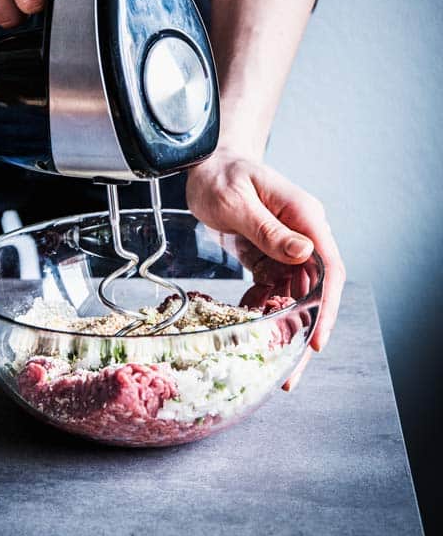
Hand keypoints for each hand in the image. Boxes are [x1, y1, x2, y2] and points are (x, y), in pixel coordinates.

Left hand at [186, 147, 344, 389]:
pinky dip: (261, 308)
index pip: (328, 268)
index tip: (317, 341)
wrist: (206, 161)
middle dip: (304, 331)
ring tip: (265, 358)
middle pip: (315, 289)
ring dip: (282, 325)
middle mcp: (302, 233)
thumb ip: (268, 228)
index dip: (327, 308)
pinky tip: (248, 325)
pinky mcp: (269, 253)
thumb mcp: (237, 200)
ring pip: (294, 294)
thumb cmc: (220, 173)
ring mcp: (287, 244)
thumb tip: (306, 254)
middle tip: (290, 374)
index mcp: (304, 216)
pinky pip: (272, 288)